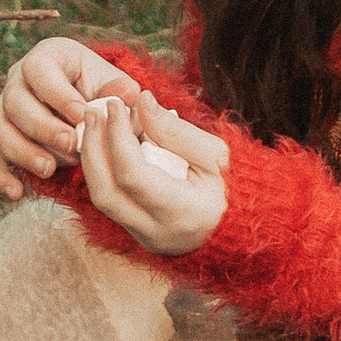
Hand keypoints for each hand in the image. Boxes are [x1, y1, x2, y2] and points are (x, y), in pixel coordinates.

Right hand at [0, 35, 138, 200]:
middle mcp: (19, 79)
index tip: (81, 115)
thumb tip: (125, 93)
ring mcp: (4, 110)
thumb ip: (121, 92)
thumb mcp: (117, 90)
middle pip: (14, 100)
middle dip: (42, 127)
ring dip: (21, 151)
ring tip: (49, 169)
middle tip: (70, 145)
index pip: (39, 67)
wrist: (93, 119)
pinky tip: (17, 193)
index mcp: (49, 57)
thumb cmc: (106, 98)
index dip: (57, 92)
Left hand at [75, 90, 228, 259]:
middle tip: (94, 113)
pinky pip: (112, 202)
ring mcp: (146, 238)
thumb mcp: (216, 154)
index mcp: (184, 213)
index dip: (117, 136)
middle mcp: (159, 233)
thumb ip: (175, 130)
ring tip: (98, 125)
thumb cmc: (236, 187)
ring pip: (102, 200)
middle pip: (106, 193)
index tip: (116, 105)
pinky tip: (110, 145)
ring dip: (94, 159)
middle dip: (93, 148)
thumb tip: (142, 102)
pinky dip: (106, 171)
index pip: (133, 176)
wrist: (247, 227)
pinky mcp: (139, 234)